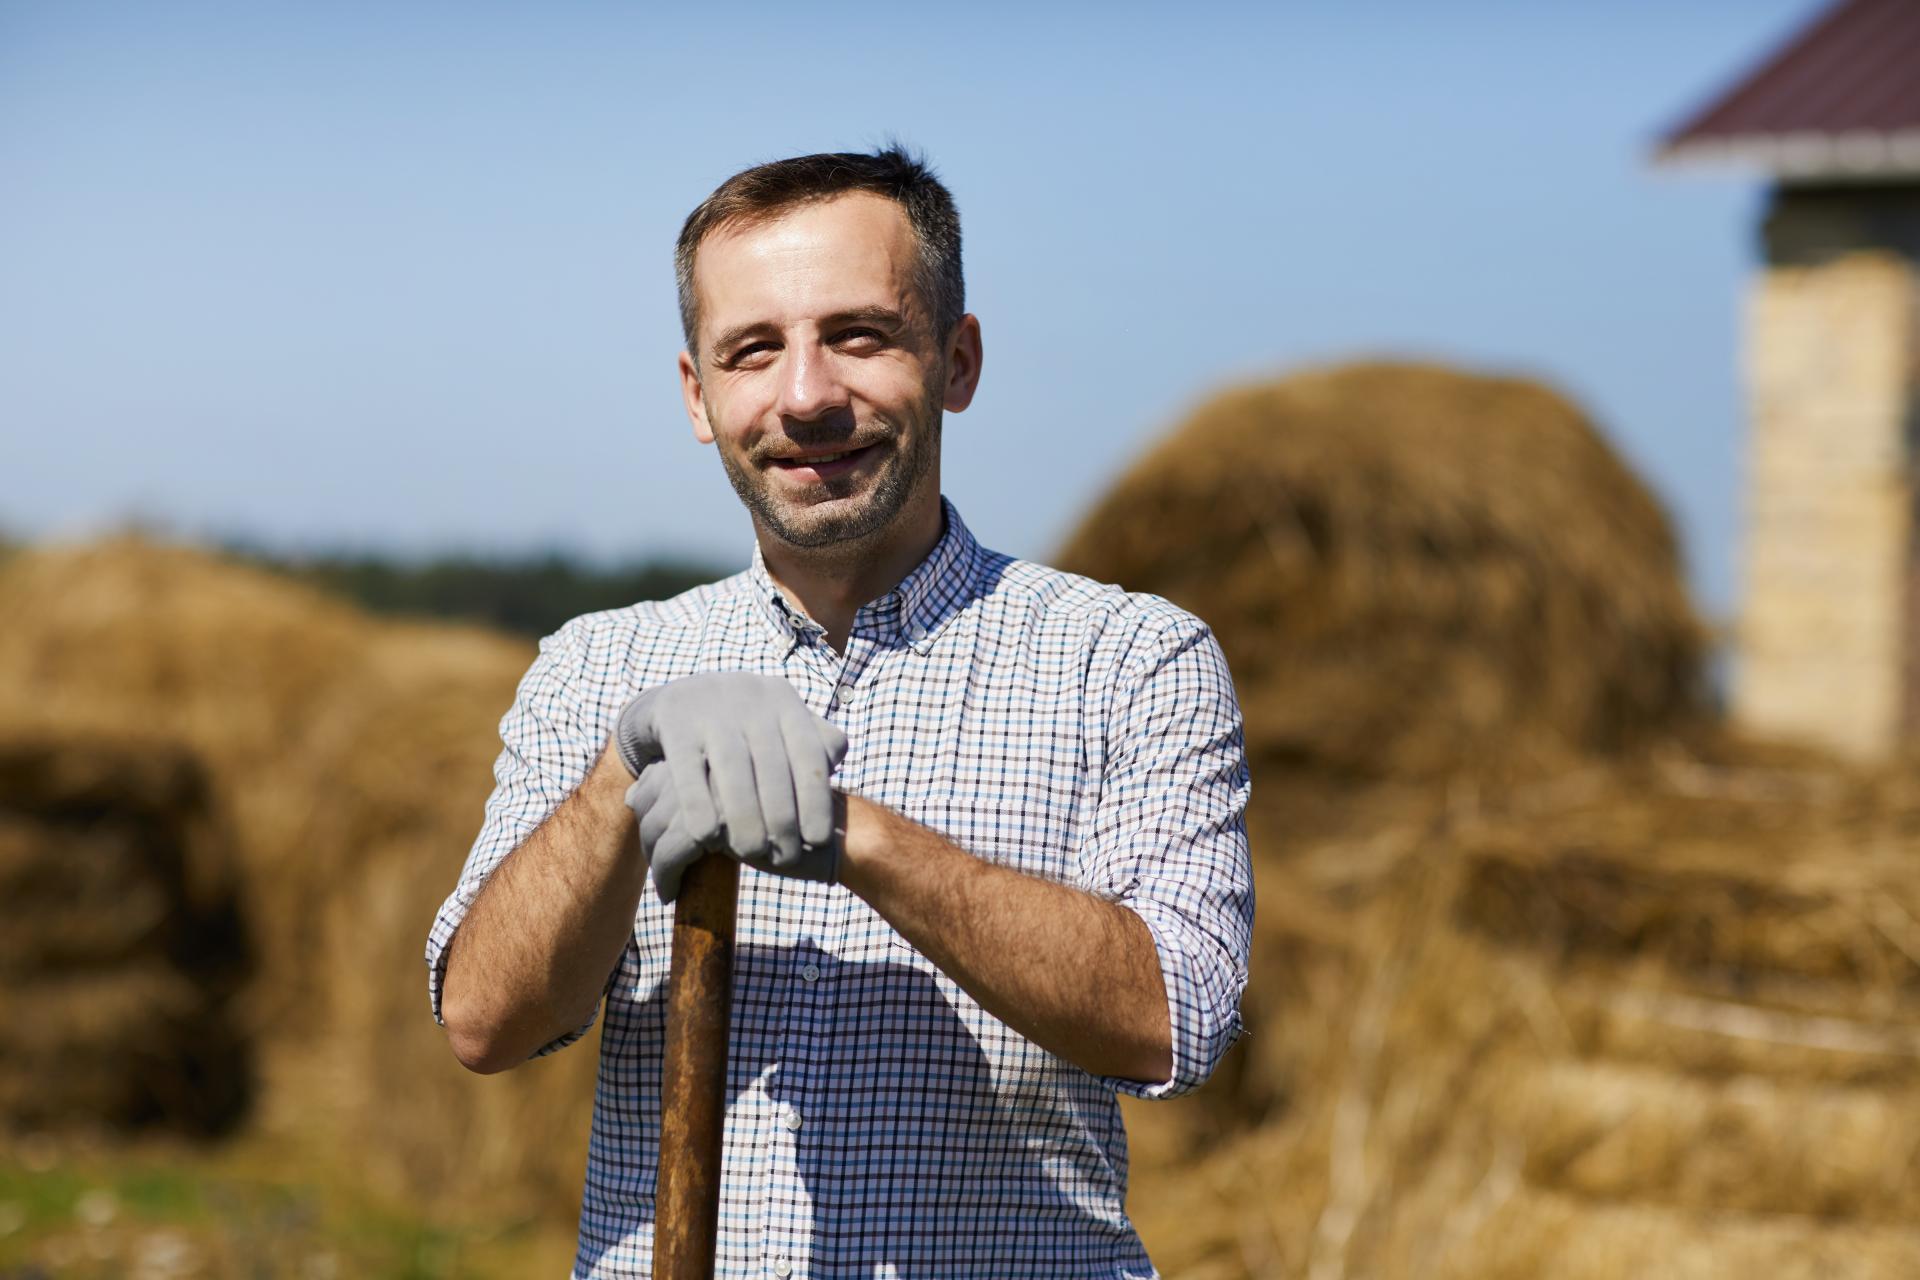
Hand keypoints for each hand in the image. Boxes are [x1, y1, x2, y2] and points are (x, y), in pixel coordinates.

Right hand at [614, 672, 846, 865]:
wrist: (681, 697)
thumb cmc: (743, 725)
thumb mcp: (778, 725)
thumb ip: (813, 743)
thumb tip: (834, 767)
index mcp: (784, 700)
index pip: (809, 753)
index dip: (815, 799)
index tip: (818, 839)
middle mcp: (752, 698)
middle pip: (772, 765)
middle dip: (782, 816)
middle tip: (785, 855)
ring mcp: (711, 707)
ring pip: (732, 768)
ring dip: (744, 816)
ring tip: (751, 853)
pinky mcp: (674, 720)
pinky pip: (687, 768)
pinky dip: (698, 803)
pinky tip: (707, 836)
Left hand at [624, 762, 841, 903]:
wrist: (838, 838)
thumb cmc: (787, 819)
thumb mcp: (737, 798)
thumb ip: (689, 788)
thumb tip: (630, 793)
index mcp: (720, 744)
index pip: (660, 777)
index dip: (652, 812)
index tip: (660, 842)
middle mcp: (714, 759)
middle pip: (654, 799)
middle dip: (650, 837)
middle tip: (660, 865)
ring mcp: (716, 788)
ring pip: (658, 825)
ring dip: (657, 860)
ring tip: (666, 883)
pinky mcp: (721, 823)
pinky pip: (673, 850)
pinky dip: (666, 876)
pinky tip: (671, 893)